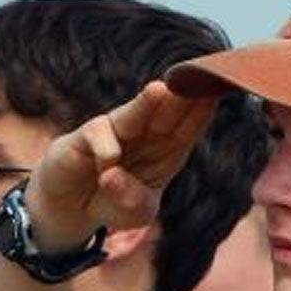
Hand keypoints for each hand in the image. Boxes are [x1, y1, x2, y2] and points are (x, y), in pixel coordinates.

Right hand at [26, 82, 216, 248]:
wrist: (73, 207)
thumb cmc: (112, 202)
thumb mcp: (134, 212)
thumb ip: (132, 200)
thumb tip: (111, 175)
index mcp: (167, 150)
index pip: (188, 127)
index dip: (201, 111)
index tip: (217, 92)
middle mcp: (144, 135)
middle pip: (165, 112)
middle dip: (180, 97)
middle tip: (197, 78)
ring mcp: (115, 132)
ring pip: (134, 114)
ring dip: (146, 103)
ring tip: (160, 90)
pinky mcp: (85, 136)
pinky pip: (99, 135)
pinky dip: (106, 150)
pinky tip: (107, 169)